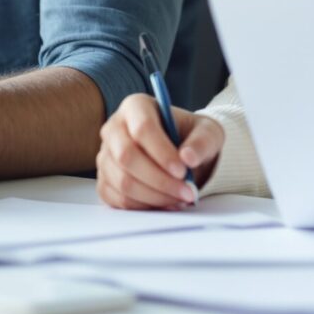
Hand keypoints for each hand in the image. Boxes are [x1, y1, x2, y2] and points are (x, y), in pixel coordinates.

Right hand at [96, 94, 223, 209]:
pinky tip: (166, 203)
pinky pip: (118, 199)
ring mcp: (106, 156)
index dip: (161, 152)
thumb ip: (202, 141)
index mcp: (136, 106)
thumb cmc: (192, 138)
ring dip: (155, 196)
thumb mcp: (208, 132)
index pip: (142, 128)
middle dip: (159, 180)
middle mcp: (114, 128)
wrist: (182, 155)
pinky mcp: (105, 181)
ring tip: (181, 198)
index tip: (183, 170)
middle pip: (127, 156)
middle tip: (187, 191)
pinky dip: (144, 206)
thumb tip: (188, 157)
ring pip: (123, 181)